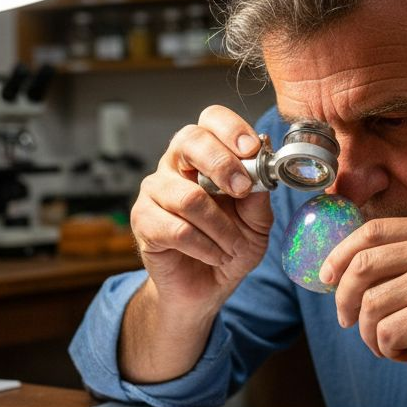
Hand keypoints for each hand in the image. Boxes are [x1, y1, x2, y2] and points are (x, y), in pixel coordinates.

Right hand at [130, 106, 274, 313]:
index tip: (253, 150)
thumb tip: (263, 169)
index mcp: (204, 155)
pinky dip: (206, 247)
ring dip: (221, 227)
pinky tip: (216, 256)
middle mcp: (174, 165)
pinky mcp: (143, 221)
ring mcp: (154, 191)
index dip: (231, 128)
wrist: (206, 287)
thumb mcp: (257, 222)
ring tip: (233, 246)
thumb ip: (259, 196)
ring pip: (189, 197)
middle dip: (222, 164)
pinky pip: (178, 230)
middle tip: (242, 191)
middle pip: (189, 140)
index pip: (210, 119)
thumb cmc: (230, 246)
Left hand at [320, 217, 406, 390]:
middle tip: (348, 320)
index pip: (370, 231)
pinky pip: (386, 333)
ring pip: (370, 306)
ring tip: (389, 343)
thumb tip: (341, 267)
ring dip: (369, 334)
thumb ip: (404, 259)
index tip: (326, 278)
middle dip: (344, 299)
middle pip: (361, 266)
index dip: (339, 256)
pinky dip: (388, 350)